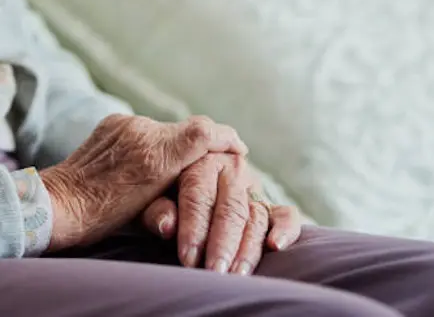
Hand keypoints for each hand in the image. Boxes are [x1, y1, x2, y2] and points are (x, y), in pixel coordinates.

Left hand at [41, 115, 247, 252]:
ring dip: (174, 145)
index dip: (226, 138)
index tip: (239, 149)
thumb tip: (212, 180)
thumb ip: (182, 189)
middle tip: (214, 160)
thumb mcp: (149, 210)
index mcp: (153, 155)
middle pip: (188, 130)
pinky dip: (153, 142)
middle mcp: (140, 132)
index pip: (203, 132)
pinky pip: (144, 128)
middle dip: (202, 146)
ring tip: (174, 167)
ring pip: (166, 129)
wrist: (57, 204)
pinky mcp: (112, 122)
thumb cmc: (102, 217)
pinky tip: (146, 160)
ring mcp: (124, 124)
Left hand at [142, 152, 301, 274]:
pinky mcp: (266, 204)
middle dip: (221, 243)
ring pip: (254, 217)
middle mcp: (230, 167)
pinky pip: (285, 214)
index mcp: (199, 158)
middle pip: (229, 208)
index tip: (187, 257)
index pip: (198, 195)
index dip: (193, 228)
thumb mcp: (147, 196)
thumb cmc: (155, 192)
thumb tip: (167, 226)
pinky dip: (286, 229)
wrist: (173, 178)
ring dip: (247, 249)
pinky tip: (276, 246)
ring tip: (235, 275)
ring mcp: (251, 186)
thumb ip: (155, 208)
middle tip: (213, 272)